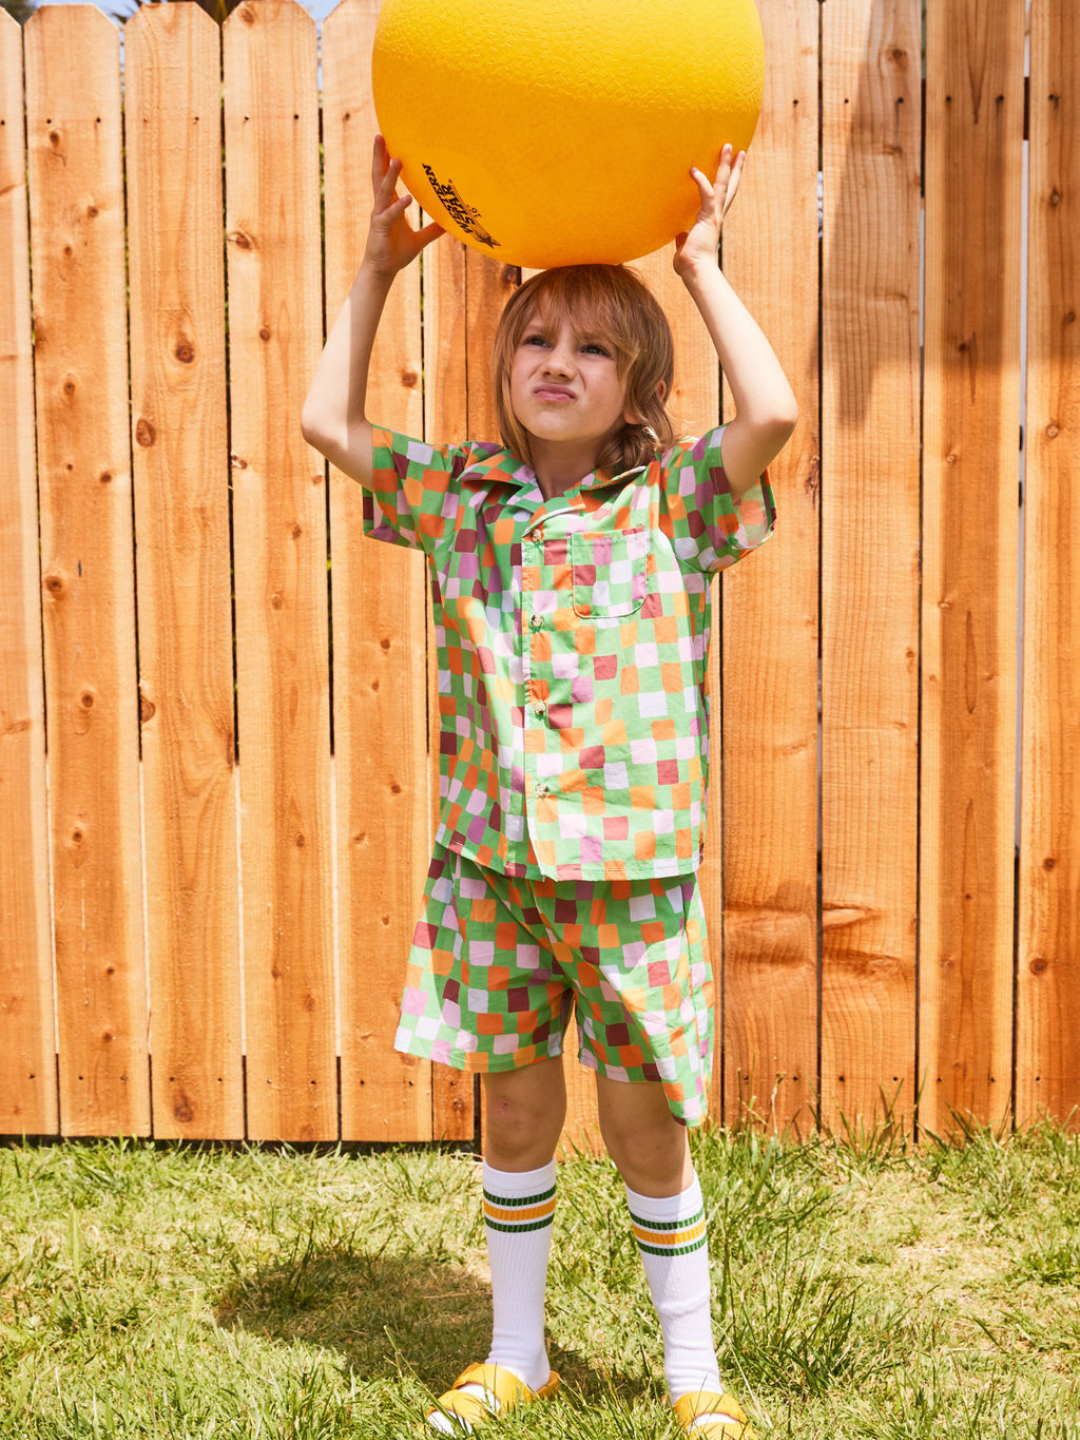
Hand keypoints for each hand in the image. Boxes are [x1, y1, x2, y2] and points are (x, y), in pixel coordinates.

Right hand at [363, 134, 444, 278]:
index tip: (388, 141)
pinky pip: (389, 215)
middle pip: (379, 176)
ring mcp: (380, 216)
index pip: (387, 177)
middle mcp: (382, 206)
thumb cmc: (396, 253)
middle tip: (380, 135)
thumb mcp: (420, 240)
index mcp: (389, 205)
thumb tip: (449, 224)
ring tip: (396, 158)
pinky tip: (407, 198)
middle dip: (379, 156)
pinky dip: (398, 206)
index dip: (386, 159)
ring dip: (390, 174)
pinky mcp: (380, 228)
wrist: (383, 271)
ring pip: (384, 190)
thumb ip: (433, 230)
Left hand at [672, 143, 745, 278]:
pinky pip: (706, 195)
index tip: (734, 166)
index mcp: (713, 220)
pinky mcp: (708, 217)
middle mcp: (717, 215)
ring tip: (727, 146)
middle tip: (738, 150)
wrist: (696, 272)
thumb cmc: (690, 264)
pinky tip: (694, 170)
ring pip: (723, 184)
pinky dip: (701, 182)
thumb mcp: (685, 247)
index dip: (729, 181)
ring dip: (725, 165)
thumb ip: (684, 239)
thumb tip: (680, 237)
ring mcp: (714, 215)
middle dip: (733, 167)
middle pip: (729, 186)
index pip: (723, 196)